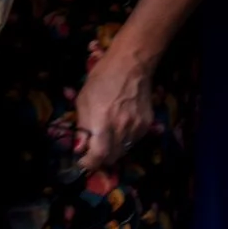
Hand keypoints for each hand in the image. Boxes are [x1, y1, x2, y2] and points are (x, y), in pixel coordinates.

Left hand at [73, 41, 156, 171]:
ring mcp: (136, 127)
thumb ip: (82, 128)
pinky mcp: (146, 123)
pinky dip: (125, 139)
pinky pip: (134, 140)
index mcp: (102, 123)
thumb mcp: (83, 101)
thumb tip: (80, 148)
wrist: (130, 65)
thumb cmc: (102, 79)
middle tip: (94, 149)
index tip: (84, 161)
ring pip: (123, 150)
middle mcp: (121, 129)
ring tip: (108, 136)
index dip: (90, 163)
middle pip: (112, 157)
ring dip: (113, 149)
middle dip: (100, 158)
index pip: (98, 156)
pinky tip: (121, 126)